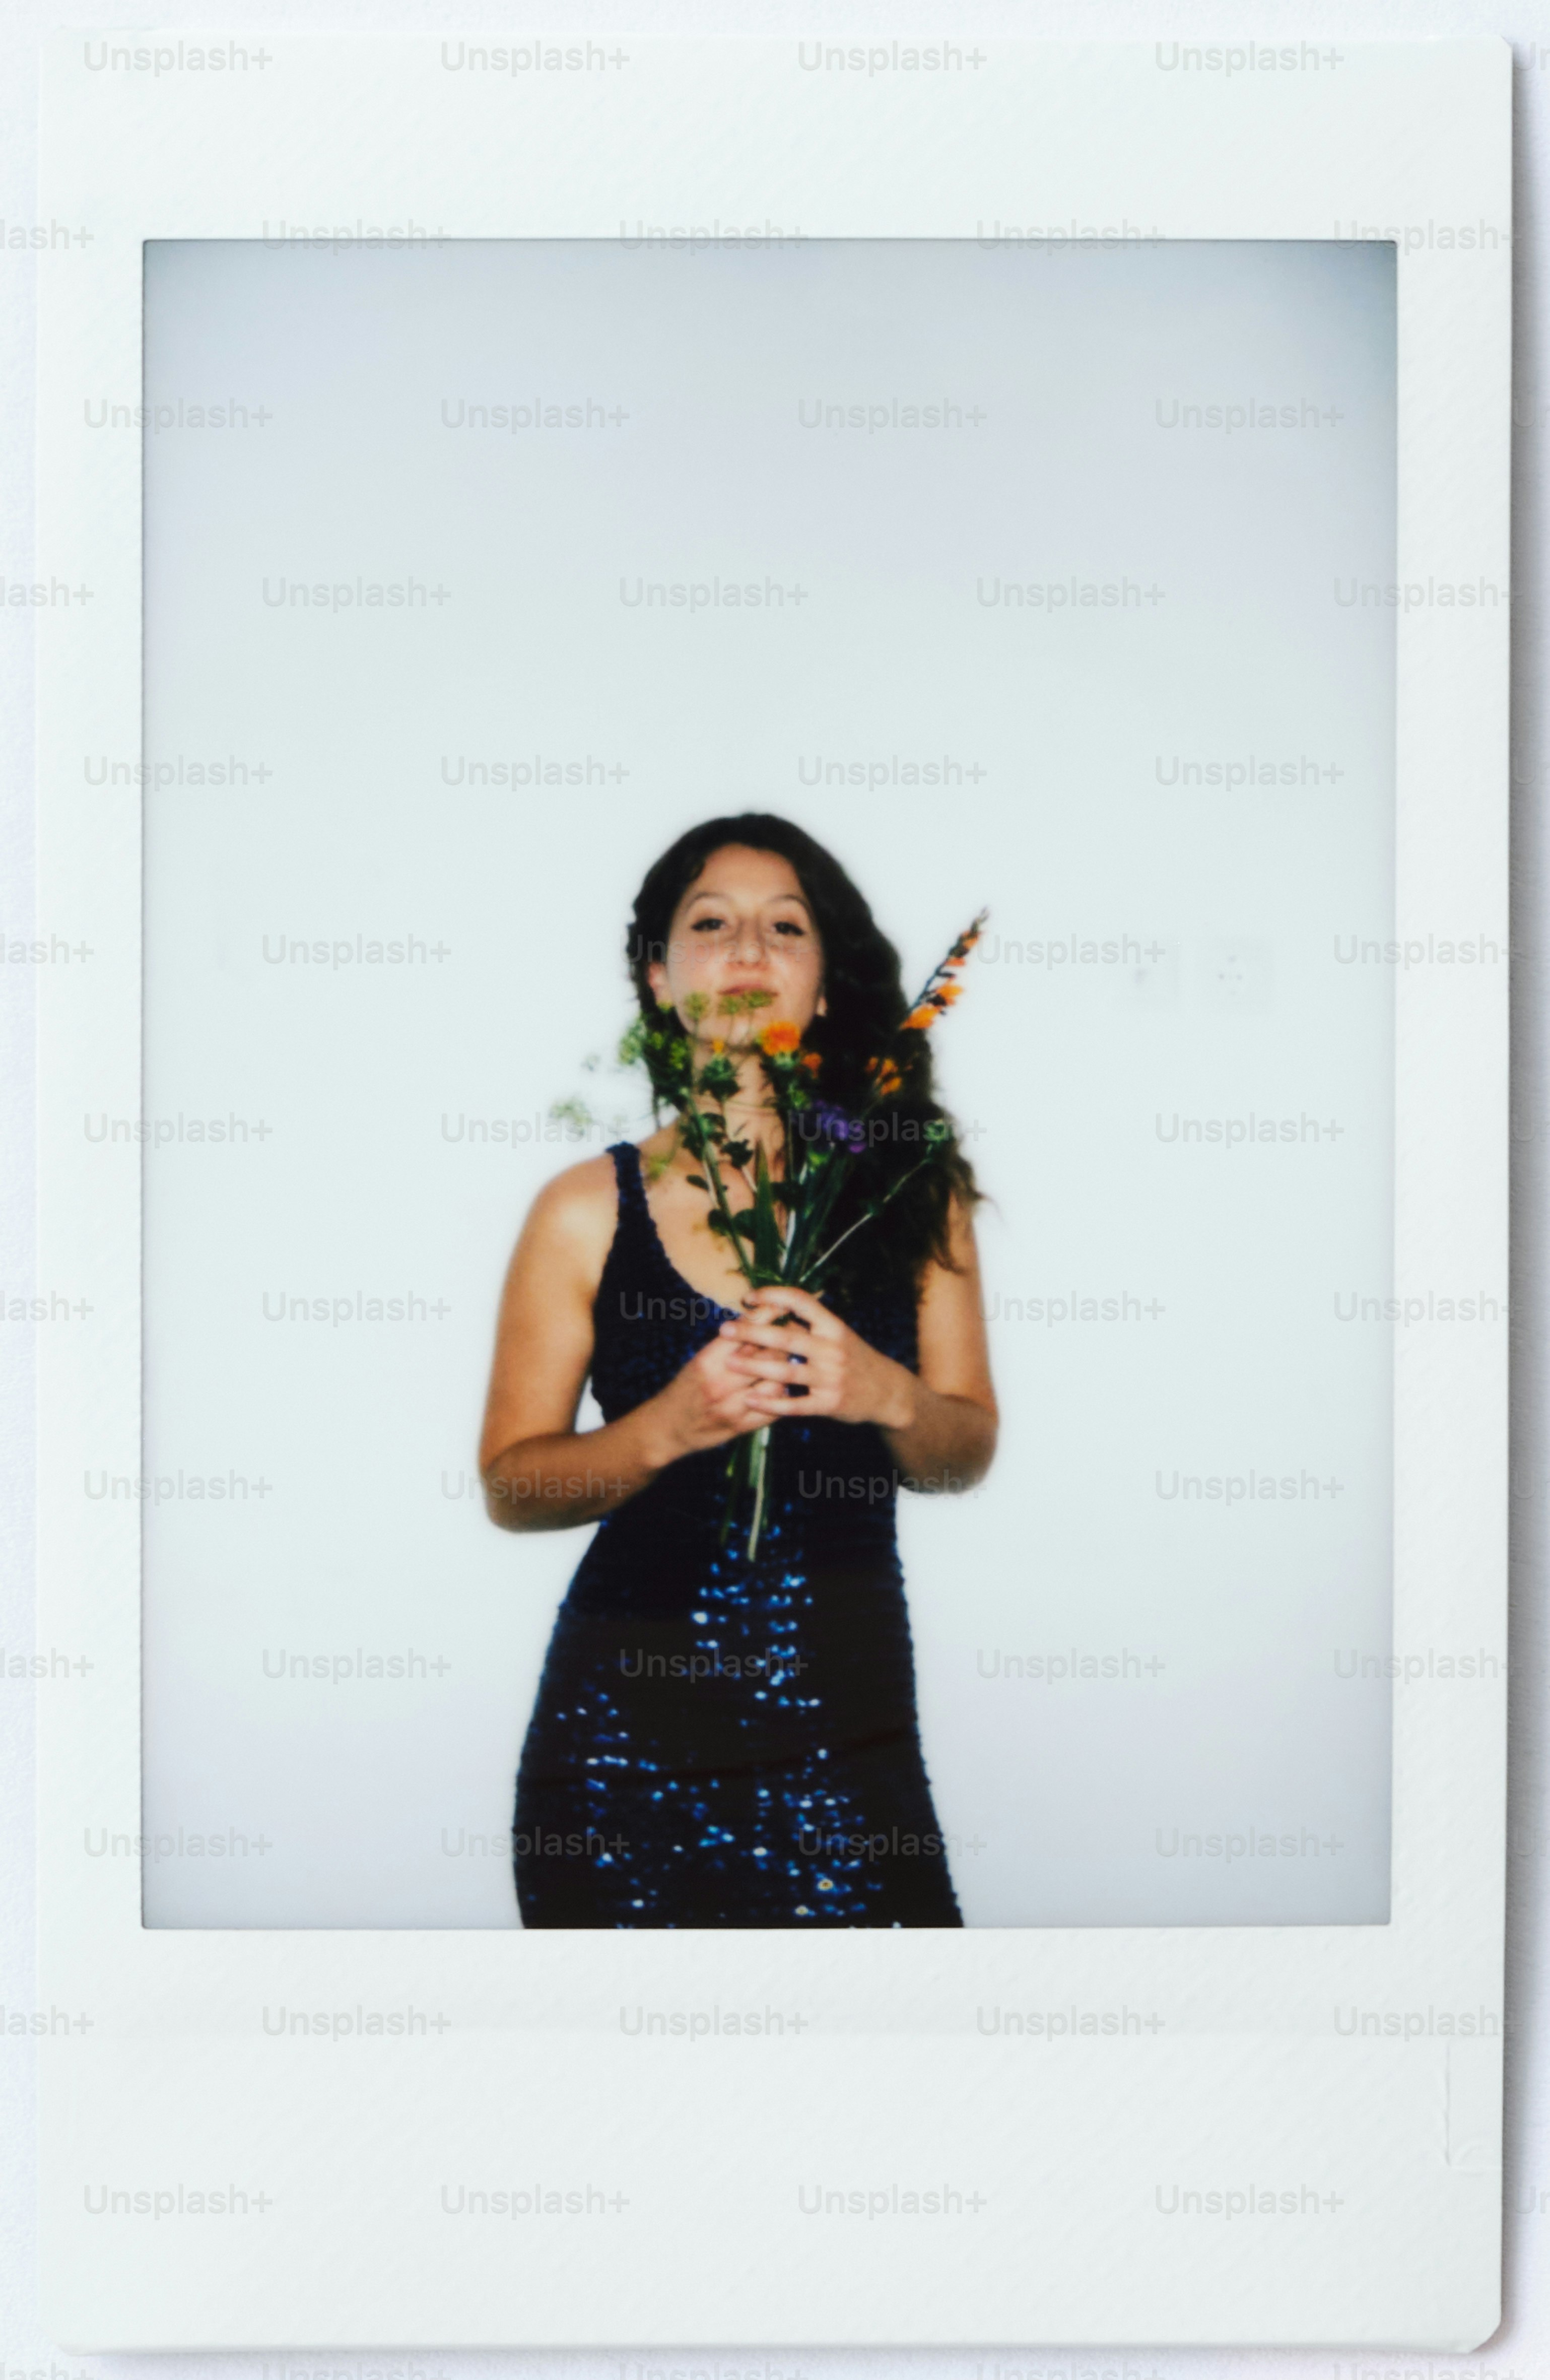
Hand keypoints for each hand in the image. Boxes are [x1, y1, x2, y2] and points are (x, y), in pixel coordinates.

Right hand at [648, 1327, 790, 1461]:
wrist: (667, 1427)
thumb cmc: (686, 1387)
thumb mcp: (700, 1359)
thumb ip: (728, 1343)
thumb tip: (759, 1318)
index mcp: (708, 1360)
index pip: (746, 1331)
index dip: (767, 1316)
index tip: (780, 1308)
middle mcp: (720, 1382)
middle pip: (767, 1354)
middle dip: (784, 1342)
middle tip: (794, 1334)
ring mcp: (732, 1407)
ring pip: (776, 1381)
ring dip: (787, 1370)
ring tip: (791, 1361)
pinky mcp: (742, 1427)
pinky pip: (775, 1409)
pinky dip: (783, 1396)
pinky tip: (783, 1387)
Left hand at [718, 1283, 917, 1429]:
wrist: (887, 1392)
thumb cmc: (855, 1359)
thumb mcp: (838, 1335)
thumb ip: (809, 1325)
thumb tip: (773, 1308)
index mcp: (834, 1326)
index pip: (800, 1301)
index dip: (772, 1295)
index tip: (747, 1297)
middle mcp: (833, 1349)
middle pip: (786, 1338)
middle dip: (751, 1333)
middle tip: (725, 1329)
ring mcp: (831, 1378)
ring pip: (785, 1371)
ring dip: (754, 1367)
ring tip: (728, 1363)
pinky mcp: (829, 1404)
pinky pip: (794, 1405)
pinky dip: (770, 1403)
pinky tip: (750, 1400)